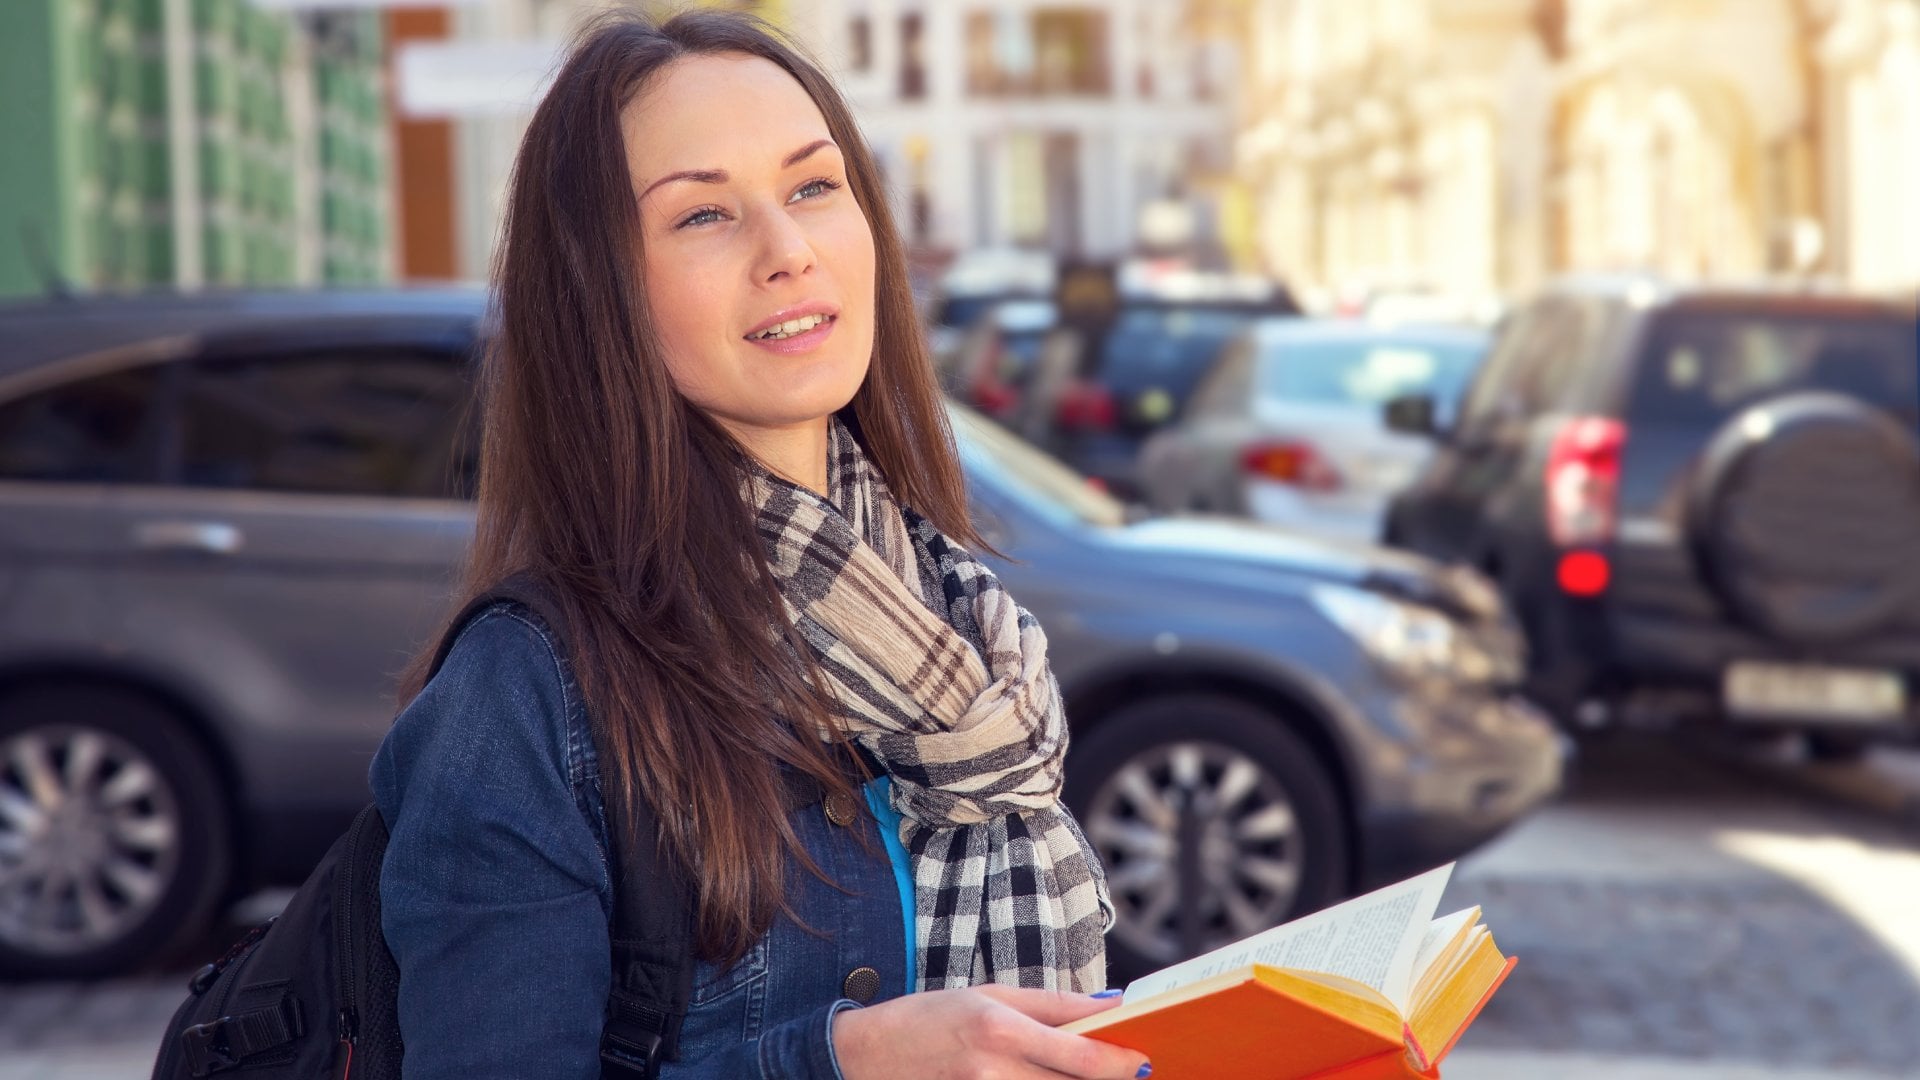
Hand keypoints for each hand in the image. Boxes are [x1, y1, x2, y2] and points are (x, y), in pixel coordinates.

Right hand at [832, 986, 1149, 1078]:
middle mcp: (993, 1069)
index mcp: (1000, 1027)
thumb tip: (1110, 1006)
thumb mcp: (989, 994)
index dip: (1122, 1061)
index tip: (1146, 1059)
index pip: (1080, 1054)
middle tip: (1132, 1071)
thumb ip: (1051, 1004)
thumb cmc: (930, 1017)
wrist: (865, 1056)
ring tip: (1093, 1077)